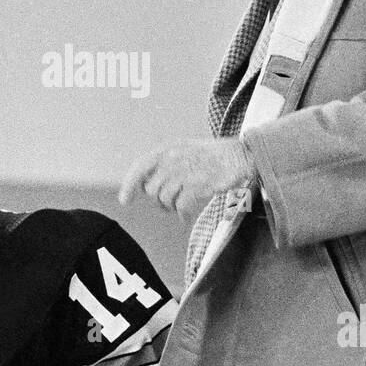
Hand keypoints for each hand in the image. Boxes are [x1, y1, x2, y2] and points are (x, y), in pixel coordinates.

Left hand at [118, 138, 255, 218]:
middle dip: (158, 199)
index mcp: (168, 148)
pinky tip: (186, 216)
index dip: (129, 185)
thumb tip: (148, 186)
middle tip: (170, 202)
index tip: (124, 201)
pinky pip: (181, 207)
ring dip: (171, 207)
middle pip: (152, 189)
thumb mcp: (185, 150)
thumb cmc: (213, 155)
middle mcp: (173, 159)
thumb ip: (165, 164)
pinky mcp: (198, 186)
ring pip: (165, 199)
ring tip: (180, 206)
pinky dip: (182, 214)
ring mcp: (185, 172)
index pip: (140, 167)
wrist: (241, 155)